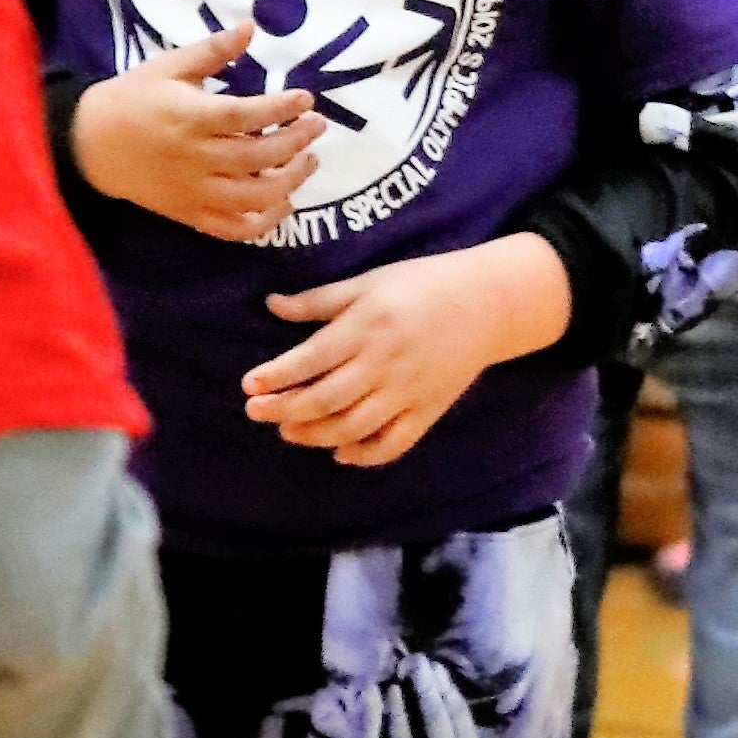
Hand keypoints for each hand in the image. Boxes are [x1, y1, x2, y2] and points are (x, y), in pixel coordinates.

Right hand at [72, 23, 322, 242]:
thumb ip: (213, 51)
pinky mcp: (190, 213)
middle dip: (296, 142)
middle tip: (318, 125)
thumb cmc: (134, 99)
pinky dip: (264, 223)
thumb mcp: (169, 67)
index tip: (305, 99)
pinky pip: (233, 229)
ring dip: (290, 181)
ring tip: (310, 160)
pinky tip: (284, 203)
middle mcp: (195, 157)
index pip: (245, 116)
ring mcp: (194, 190)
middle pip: (256, 158)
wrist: (90, 143)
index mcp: (189, 118)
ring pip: (252, 197)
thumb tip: (251, 27)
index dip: (280, 108)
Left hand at [242, 235, 569, 467]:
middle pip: (325, 400)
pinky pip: (394, 443)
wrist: (488, 304)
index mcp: (367, 327)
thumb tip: (271, 305)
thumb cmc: (423, 284)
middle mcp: (384, 364)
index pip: (310, 360)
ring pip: (353, 427)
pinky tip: (341, 453)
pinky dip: (365, 455)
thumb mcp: (369, 282)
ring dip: (314, 435)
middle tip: (255, 411)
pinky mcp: (428, 410)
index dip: (276, 376)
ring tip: (288, 431)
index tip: (248, 385)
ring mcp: (408, 392)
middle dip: (284, 409)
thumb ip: (319, 300)